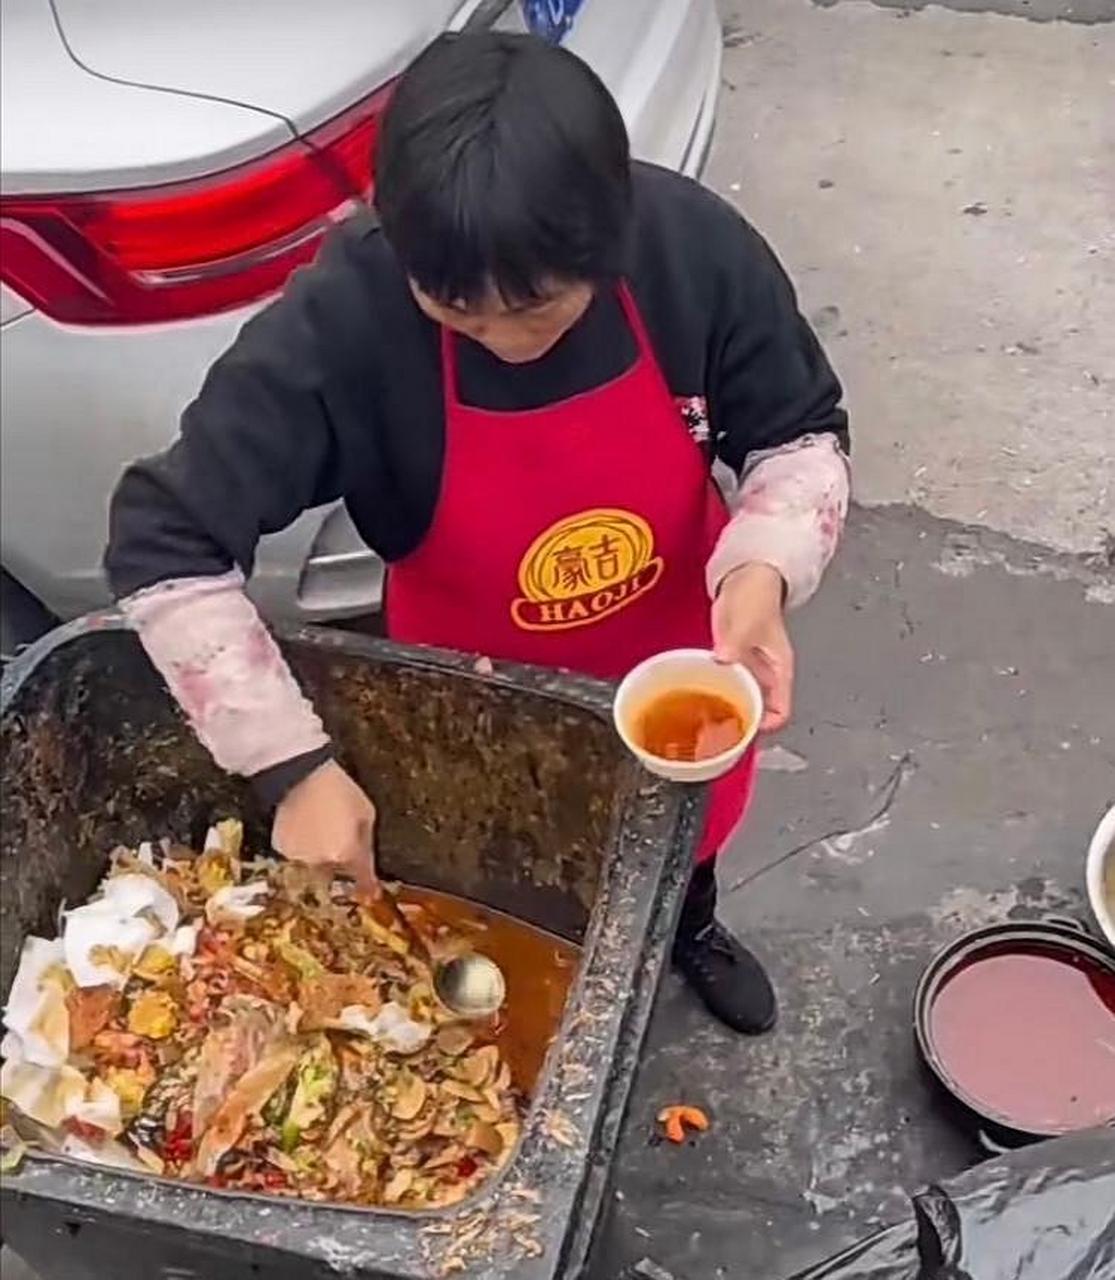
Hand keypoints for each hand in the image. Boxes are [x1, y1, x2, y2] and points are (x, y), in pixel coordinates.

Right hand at [271, 760, 378, 894]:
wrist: (300, 775)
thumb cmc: (340, 790)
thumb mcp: (366, 814)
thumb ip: (367, 844)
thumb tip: (369, 866)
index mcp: (347, 853)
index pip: (361, 878)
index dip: (367, 887)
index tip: (372, 894)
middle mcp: (322, 862)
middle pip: (336, 871)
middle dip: (339, 860)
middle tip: (339, 835)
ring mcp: (299, 857)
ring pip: (315, 864)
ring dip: (320, 852)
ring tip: (320, 825)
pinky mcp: (281, 849)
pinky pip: (297, 854)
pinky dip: (302, 845)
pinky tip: (304, 825)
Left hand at [711, 563, 793, 732]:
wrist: (746, 576)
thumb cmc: (757, 597)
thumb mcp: (748, 622)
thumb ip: (736, 643)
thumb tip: (724, 659)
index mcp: (780, 670)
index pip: (782, 710)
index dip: (766, 725)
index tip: (745, 731)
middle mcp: (766, 675)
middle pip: (759, 711)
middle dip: (742, 724)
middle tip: (719, 734)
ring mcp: (748, 669)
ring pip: (741, 699)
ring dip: (727, 710)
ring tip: (706, 722)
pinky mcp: (732, 661)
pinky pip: (725, 683)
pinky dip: (715, 692)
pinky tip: (699, 696)